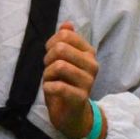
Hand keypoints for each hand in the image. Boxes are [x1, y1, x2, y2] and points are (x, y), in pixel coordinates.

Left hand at [43, 22, 97, 138]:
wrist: (72, 115)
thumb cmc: (66, 84)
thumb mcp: (64, 60)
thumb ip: (66, 41)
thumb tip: (67, 24)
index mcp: (88, 53)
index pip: (66, 35)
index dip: (51, 43)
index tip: (50, 55)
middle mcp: (92, 65)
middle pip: (61, 48)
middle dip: (48, 59)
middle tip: (49, 70)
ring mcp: (88, 81)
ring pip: (59, 66)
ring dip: (47, 74)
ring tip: (50, 80)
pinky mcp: (80, 97)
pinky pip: (58, 86)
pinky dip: (48, 87)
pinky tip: (50, 90)